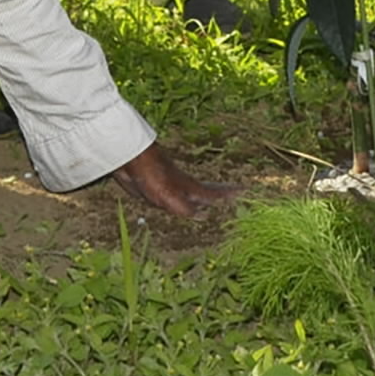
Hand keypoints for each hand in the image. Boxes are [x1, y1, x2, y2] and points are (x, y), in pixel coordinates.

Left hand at [112, 143, 234, 215]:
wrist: (130, 158)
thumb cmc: (151, 174)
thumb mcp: (169, 195)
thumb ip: (184, 208)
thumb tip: (202, 217)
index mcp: (189, 187)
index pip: (213, 193)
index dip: (227, 194)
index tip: (244, 190)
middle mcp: (183, 186)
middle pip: (206, 191)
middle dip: (220, 193)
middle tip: (235, 193)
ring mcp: (171, 186)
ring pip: (191, 193)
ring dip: (203, 198)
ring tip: (212, 202)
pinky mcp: (157, 188)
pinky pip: (177, 196)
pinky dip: (186, 200)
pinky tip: (182, 203)